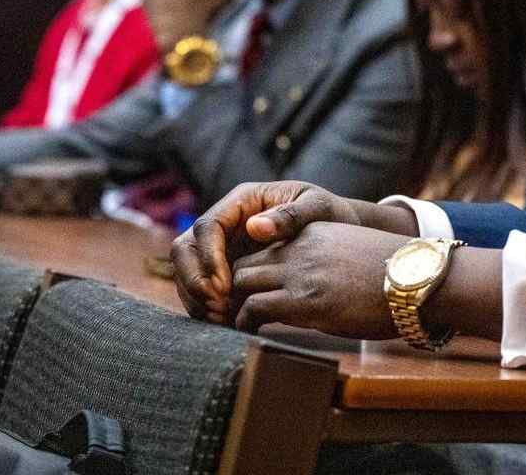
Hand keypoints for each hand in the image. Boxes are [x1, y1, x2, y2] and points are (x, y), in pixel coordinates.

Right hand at [171, 180, 370, 322]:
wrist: (339, 231)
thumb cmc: (329, 214)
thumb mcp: (317, 208)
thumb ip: (290, 216)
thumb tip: (255, 227)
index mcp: (242, 202)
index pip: (208, 226)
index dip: (208, 256)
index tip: (225, 285)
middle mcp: (226, 224)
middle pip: (186, 248)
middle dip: (194, 279)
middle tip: (218, 306)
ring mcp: (223, 247)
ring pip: (188, 271)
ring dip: (197, 298)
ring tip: (222, 318)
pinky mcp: (227, 271)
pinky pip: (204, 290)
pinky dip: (207, 308)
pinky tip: (227, 323)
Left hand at [229, 221, 407, 337]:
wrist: (417, 280)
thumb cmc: (394, 275)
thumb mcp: (351, 252)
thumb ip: (324, 258)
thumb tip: (316, 282)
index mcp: (313, 233)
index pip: (264, 245)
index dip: (252, 269)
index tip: (249, 289)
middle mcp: (301, 248)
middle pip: (245, 262)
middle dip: (234, 287)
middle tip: (233, 309)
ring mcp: (300, 273)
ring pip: (242, 283)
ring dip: (235, 304)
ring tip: (238, 322)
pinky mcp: (303, 302)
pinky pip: (254, 309)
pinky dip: (244, 322)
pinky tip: (249, 332)